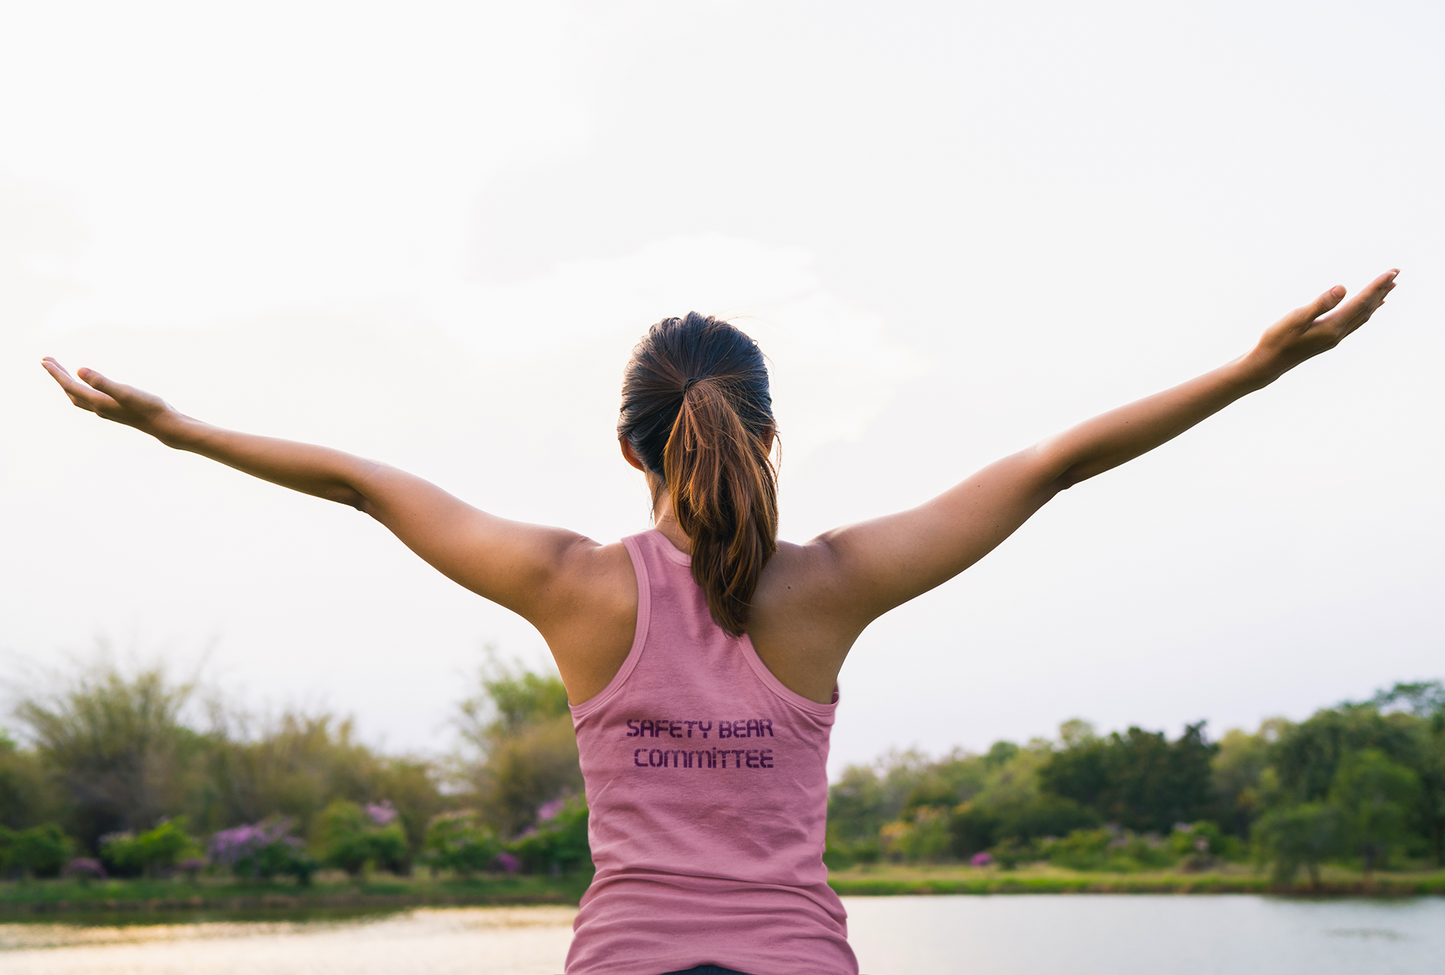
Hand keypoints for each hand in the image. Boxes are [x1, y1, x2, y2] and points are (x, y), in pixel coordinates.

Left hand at [41, 358, 180, 439]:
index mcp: (99, 402)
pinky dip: (82, 389)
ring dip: (68, 384)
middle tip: (48, 360)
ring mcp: (108, 410)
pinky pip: (91, 399)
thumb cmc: (148, 407)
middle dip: (59, 376)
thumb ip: (102, 382)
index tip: (44, 360)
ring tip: (63, 371)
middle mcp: (99, 408)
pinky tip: (88, 385)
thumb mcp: (125, 391)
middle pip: (71, 391)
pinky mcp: (117, 410)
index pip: (70, 386)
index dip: (56, 373)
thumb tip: (79, 369)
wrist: (165, 425)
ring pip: (80, 397)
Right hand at [1249, 269, 1397, 382]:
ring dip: (1376, 300)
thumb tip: (1343, 288)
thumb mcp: (1296, 318)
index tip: (1392, 271)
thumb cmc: (1277, 340)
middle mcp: (1338, 333)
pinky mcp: (1328, 339)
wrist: (1268, 363)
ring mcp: (1334, 338)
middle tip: (1397, 273)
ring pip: (1363, 316)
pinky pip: (1354, 323)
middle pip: (1367, 308)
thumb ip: (1320, 304)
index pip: (1361, 302)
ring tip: (1389, 289)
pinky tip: (1366, 310)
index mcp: (1333, 327)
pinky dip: (1365, 312)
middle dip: (1382, 290)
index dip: (1377, 285)